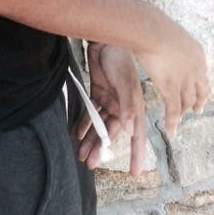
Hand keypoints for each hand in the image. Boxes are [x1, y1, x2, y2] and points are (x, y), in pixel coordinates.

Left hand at [76, 43, 145, 176]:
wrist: (107, 41)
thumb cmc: (121, 61)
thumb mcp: (126, 84)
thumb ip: (127, 106)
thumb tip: (129, 130)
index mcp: (133, 109)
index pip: (136, 137)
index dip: (136, 155)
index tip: (135, 173)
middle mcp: (122, 108)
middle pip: (111, 134)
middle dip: (101, 149)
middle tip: (90, 164)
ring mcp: (109, 101)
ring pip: (99, 125)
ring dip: (90, 139)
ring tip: (81, 154)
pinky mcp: (97, 93)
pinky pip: (90, 112)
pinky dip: (84, 123)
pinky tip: (77, 134)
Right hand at [134, 20, 208, 138]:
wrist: (151, 30)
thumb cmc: (152, 25)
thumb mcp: (166, 31)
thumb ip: (165, 38)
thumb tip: (154, 34)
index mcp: (196, 53)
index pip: (201, 74)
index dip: (199, 85)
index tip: (198, 91)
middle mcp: (195, 68)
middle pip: (200, 90)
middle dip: (198, 101)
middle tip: (197, 110)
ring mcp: (184, 79)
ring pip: (187, 101)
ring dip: (183, 112)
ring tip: (180, 120)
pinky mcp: (171, 88)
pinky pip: (174, 109)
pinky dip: (173, 121)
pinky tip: (171, 129)